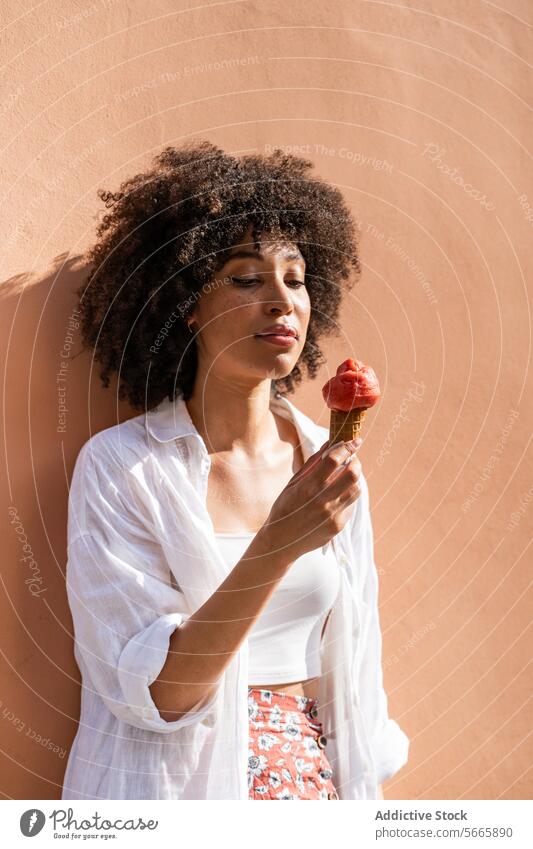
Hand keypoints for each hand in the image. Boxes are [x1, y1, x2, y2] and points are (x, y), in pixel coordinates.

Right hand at [259, 436, 362, 560]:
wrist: (281, 541)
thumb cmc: (285, 508)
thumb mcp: (293, 483)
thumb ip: (313, 463)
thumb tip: (330, 444)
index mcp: (308, 486)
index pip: (334, 460)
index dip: (347, 447)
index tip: (354, 441)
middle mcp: (322, 500)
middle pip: (352, 474)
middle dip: (356, 462)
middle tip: (352, 460)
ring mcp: (332, 515)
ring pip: (356, 490)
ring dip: (353, 480)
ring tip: (344, 479)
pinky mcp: (337, 526)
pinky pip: (350, 506)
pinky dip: (346, 497)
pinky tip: (335, 499)